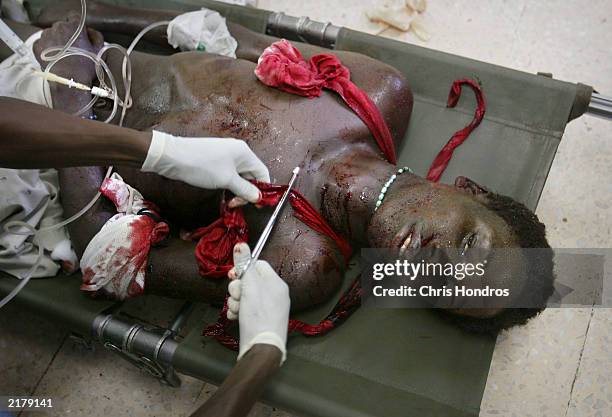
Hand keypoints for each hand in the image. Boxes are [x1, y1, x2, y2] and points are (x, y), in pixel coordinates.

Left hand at [33, 12, 103, 83]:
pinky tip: (54, 57)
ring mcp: (46, 36)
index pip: (75, 18)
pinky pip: (42, 43)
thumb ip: (96, 37)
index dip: (78, 28)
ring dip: (56, 41)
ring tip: (62, 55)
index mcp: (74, 26)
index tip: (80, 36)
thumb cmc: (85, 67)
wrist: (69, 81)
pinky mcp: (37, 46)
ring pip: (51, 34)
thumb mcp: (99, 51)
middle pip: (62, 26)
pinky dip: (46, 48)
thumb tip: (90, 32)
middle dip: (67, 35)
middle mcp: (58, 27)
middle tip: (72, 49)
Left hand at [141, 131, 269, 204]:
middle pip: (251, 175)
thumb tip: (258, 197)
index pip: (263, 172)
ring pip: (239, 177)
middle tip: (236, 205)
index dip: (263, 189)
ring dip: (237, 191)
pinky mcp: (215, 161)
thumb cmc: (202, 166)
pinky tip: (223, 196)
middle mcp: (238, 152)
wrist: (173, 157)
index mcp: (245, 153)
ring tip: (229, 203)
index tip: (258, 205)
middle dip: (247, 192)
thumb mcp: (227, 181)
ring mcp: (226, 156)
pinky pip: (228, 175)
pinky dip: (228, 186)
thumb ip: (245, 189)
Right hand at [227, 243, 289, 363]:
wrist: (262, 348)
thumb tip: (241, 244)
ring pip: (243, 296)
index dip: (244, 268)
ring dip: (235, 301)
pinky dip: (237, 312)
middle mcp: (273, 294)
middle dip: (237, 288)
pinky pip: (244, 309)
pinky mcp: (258, 320)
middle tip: (238, 296)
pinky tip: (236, 317)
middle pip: (248, 280)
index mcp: (276, 283)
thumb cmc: (259, 316)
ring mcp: (267, 308)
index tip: (234, 275)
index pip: (258, 265)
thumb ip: (244, 265)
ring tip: (237, 310)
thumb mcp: (250, 286)